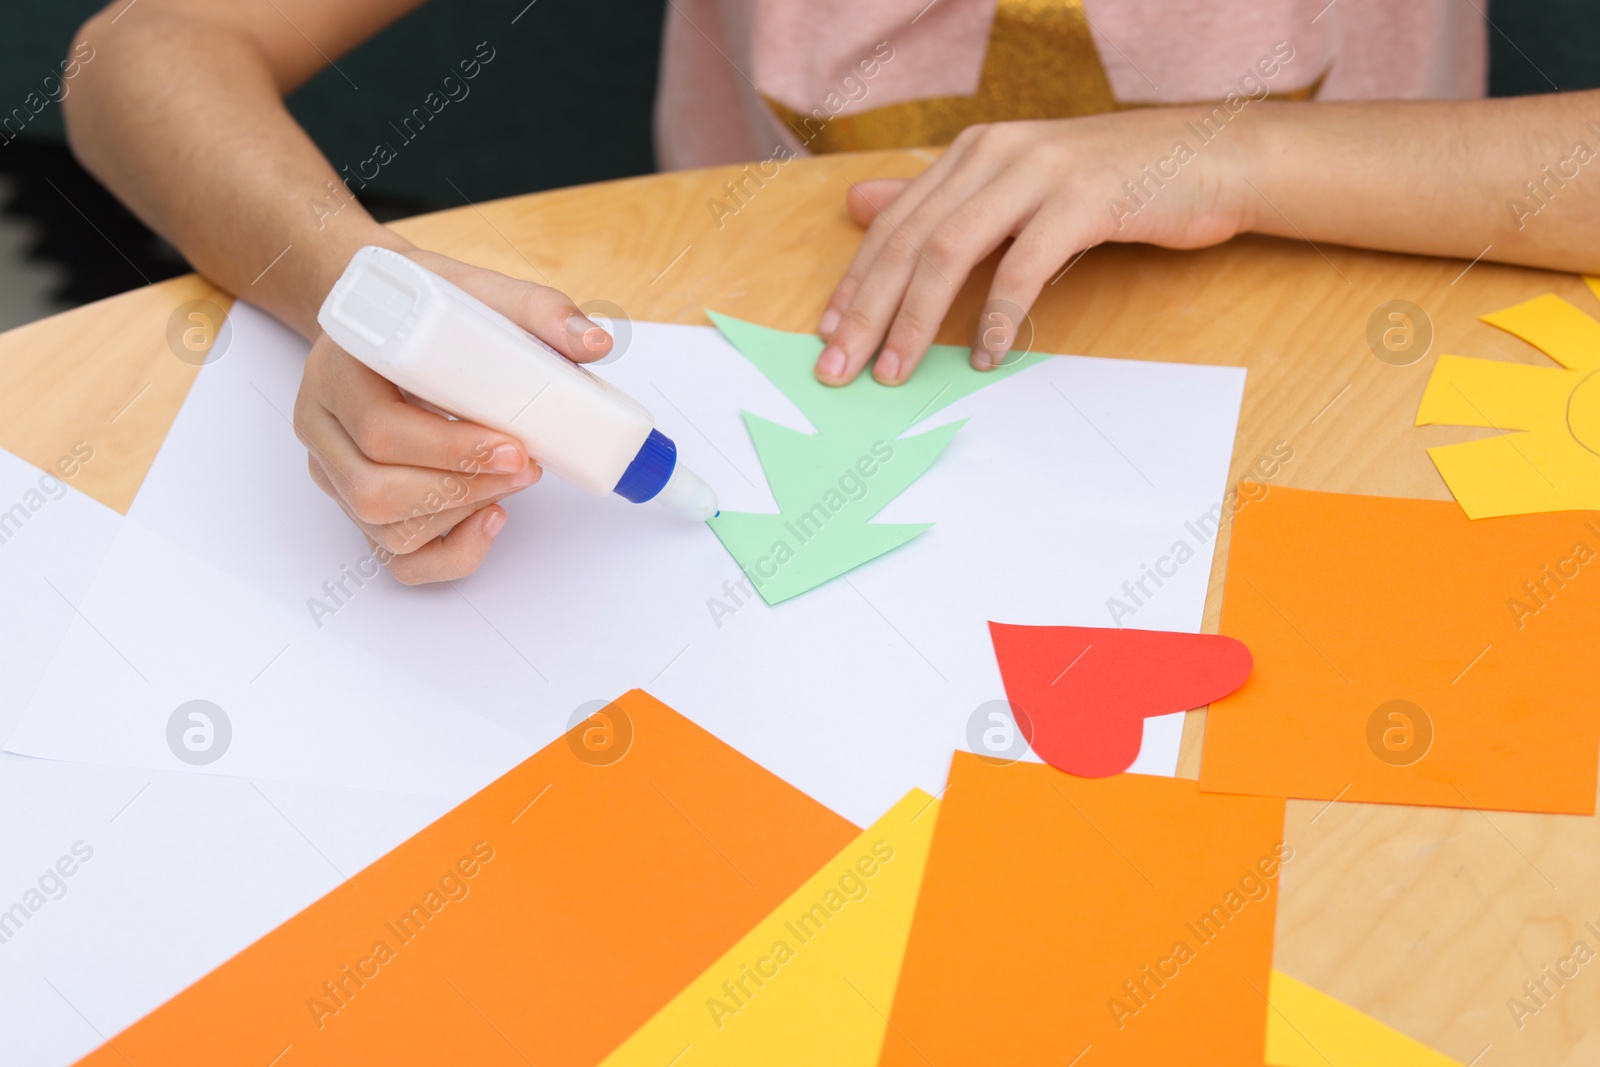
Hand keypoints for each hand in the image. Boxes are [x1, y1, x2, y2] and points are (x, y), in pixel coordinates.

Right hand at [293, 248, 614, 583]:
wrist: (389, 318)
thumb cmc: (430, 308)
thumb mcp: (479, 292)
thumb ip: (538, 311)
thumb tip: (594, 343)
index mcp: (337, 370)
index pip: (378, 429)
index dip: (451, 450)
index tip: (513, 447)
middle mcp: (323, 425)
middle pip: (374, 490)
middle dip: (462, 488)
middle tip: (525, 467)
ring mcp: (334, 471)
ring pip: (383, 528)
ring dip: (461, 516)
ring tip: (512, 482)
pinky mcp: (357, 503)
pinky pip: (396, 557)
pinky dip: (450, 554)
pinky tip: (489, 519)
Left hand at [813, 111, 1254, 384]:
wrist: (1213, 157)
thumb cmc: (1112, 184)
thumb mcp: (1015, 186)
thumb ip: (940, 200)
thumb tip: (857, 205)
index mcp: (973, 152)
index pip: (894, 223)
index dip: (855, 281)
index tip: (826, 335)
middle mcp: (995, 153)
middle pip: (909, 240)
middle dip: (867, 310)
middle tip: (840, 369)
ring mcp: (1039, 171)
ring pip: (951, 251)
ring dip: (917, 320)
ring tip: (896, 372)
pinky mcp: (1085, 198)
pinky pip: (1024, 264)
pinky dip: (999, 315)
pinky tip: (987, 357)